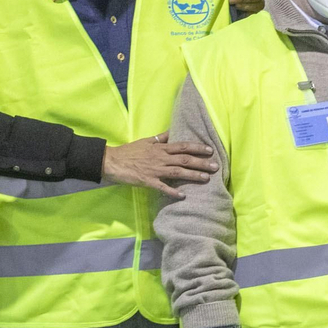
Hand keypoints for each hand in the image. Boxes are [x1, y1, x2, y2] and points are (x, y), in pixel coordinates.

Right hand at [103, 131, 217, 198]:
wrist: (112, 161)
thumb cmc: (129, 151)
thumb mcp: (146, 141)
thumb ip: (161, 138)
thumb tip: (172, 131)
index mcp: (161, 148)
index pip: (183, 146)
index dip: (197, 148)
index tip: (210, 150)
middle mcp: (161, 158)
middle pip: (185, 159)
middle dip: (201, 162)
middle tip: (215, 166)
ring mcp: (155, 170)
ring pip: (178, 172)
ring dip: (193, 175)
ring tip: (206, 178)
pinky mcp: (148, 181)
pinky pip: (163, 187)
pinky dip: (173, 191)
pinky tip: (183, 195)